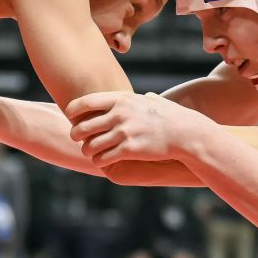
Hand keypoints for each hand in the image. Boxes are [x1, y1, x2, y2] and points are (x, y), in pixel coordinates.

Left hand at [66, 91, 211, 166]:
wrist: (186, 133)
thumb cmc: (172, 117)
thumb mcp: (155, 102)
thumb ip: (144, 99)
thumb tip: (146, 96)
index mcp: (122, 99)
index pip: (85, 102)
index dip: (73, 111)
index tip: (71, 117)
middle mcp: (119, 114)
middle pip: (82, 126)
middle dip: (76, 134)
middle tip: (78, 138)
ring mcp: (124, 132)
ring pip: (90, 145)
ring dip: (87, 150)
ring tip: (90, 152)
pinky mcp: (129, 149)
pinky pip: (103, 158)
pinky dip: (98, 161)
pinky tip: (101, 160)